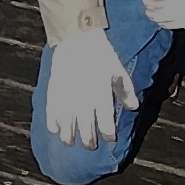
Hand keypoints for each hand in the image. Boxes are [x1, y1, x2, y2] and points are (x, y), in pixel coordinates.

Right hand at [42, 27, 138, 148]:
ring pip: (66, 121)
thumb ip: (125, 90)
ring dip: (68, 135)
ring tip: (69, 143)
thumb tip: (133, 107)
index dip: (107, 132)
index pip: (105, 120)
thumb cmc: (100, 55)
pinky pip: (52, 110)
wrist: (77, 38)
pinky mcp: (54, 89)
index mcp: (100, 93)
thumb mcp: (117, 70)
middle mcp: (83, 97)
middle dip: (88, 139)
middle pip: (85, 125)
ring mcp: (67, 94)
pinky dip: (52, 121)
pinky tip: (54, 130)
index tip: (109, 139)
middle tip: (90, 146)